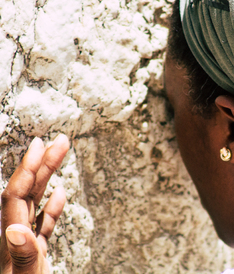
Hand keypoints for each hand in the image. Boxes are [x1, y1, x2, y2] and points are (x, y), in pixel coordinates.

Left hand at [0, 135, 68, 273]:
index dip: (28, 168)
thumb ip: (22, 256)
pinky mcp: (35, 252)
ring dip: (50, 178)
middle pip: (28, 191)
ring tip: (61, 155)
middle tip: (60, 139)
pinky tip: (60, 195)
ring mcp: (25, 243)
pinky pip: (44, 223)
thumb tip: (16, 227)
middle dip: (44, 163)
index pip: (17, 195)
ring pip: (37, 202)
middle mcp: (15, 235)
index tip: (40, 144)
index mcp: (9, 239)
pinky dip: (53, 207)